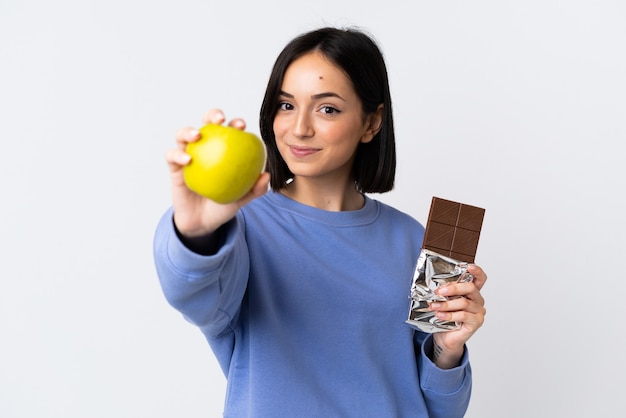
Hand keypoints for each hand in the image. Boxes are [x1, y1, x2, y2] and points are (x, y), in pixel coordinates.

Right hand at [165, 109, 269, 237]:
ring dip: (188, 131)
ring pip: (183, 135)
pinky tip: (187, 159)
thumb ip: (255, 189)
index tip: (241, 126)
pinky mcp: (175, 167)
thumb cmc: (223, 205)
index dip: (235, 123)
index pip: (229, 131)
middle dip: (212, 115)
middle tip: (220, 120)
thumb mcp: (242, 198)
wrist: (203, 222)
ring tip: (197, 135)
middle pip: (206, 124)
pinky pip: (172, 156)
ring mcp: (188, 155)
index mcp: (222, 150)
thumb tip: (266, 176)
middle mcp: (204, 148)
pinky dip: (178, 155)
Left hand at [428, 264, 487, 368]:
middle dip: (453, 288)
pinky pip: (462, 315)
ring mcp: (478, 312)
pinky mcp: (476, 322)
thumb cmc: (445, 318)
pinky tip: (440, 315)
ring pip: (464, 302)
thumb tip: (434, 286)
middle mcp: (477, 300)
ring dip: (446, 304)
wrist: (445, 339)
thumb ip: (444, 293)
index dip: (476, 271)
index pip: (479, 278)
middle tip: (439, 291)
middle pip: (470, 288)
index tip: (468, 266)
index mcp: (471, 292)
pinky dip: (449, 315)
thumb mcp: (444, 302)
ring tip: (434, 305)